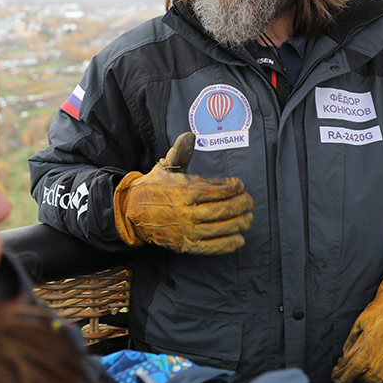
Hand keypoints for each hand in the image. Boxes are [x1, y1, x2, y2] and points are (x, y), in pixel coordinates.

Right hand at [113, 132, 253, 253]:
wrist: (132, 212)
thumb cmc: (154, 186)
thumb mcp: (166, 166)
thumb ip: (180, 152)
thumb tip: (189, 135)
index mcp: (183, 191)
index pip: (216, 190)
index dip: (232, 187)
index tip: (240, 185)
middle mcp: (186, 212)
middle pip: (222, 209)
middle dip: (241, 205)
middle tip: (250, 201)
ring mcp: (186, 230)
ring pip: (220, 228)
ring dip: (239, 224)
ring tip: (249, 218)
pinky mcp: (184, 245)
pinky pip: (211, 247)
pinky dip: (227, 244)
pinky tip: (239, 240)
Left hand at [332, 277, 382, 382]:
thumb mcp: (361, 322)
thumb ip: (351, 344)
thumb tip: (345, 359)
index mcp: (367, 353)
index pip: (347, 374)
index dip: (339, 376)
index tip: (337, 376)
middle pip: (364, 381)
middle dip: (358, 372)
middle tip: (363, 357)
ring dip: (377, 373)